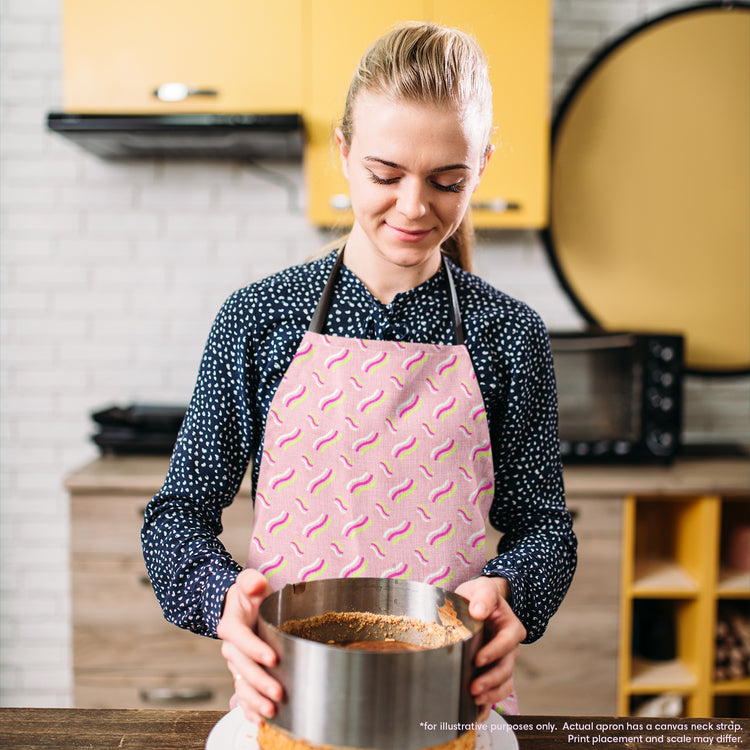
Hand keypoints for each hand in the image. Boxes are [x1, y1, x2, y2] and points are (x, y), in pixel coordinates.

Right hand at [217, 569, 281, 722]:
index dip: (255, 649)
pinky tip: (259, 720)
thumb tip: (254, 585)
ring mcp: (236, 664)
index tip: (273, 658)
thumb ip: (250, 581)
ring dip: (255, 700)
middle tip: (278, 693)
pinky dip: (248, 708)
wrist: (239, 607)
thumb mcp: (249, 582)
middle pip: (242, 668)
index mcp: (231, 625)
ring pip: (241, 685)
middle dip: (260, 682)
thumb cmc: (249, 595)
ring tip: (272, 711)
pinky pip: (241, 695)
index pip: (240, 638)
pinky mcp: (241, 674)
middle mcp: (231, 648)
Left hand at [455, 576, 525, 719]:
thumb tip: (479, 611)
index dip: (494, 652)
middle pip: (506, 667)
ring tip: (474, 700)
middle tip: (473, 688)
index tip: (477, 659)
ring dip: (491, 694)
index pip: (507, 641)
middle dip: (491, 680)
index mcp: (511, 626)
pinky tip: (477, 713)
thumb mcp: (482, 588)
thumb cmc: (480, 596)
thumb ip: (483, 596)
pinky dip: (489, 703)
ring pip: (504, 682)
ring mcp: (503, 661)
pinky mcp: (494, 671)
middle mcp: (510, 647)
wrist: (478, 604)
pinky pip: (498, 690)